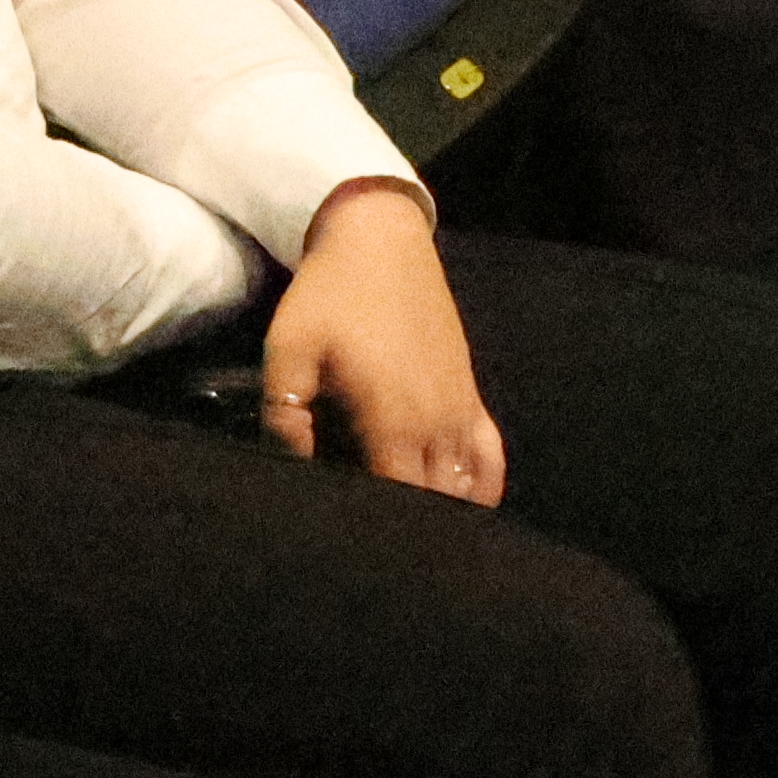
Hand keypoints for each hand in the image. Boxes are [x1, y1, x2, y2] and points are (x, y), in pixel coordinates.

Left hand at [255, 185, 497, 502]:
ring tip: (403, 524)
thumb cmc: (330, 295)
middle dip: (405, 524)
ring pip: (463, 489)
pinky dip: (479, 488)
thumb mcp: (289, 347)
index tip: (351, 537)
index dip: (377, 527)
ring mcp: (462, 411)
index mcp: (394, 419)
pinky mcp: (472, 396)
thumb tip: (291, 470)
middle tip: (370, 533)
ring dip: (438, 510)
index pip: (398, 502)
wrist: (381, 240)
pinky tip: (458, 504)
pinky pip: (491, 460)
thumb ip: (285, 413)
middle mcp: (437, 424)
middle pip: (433, 504)